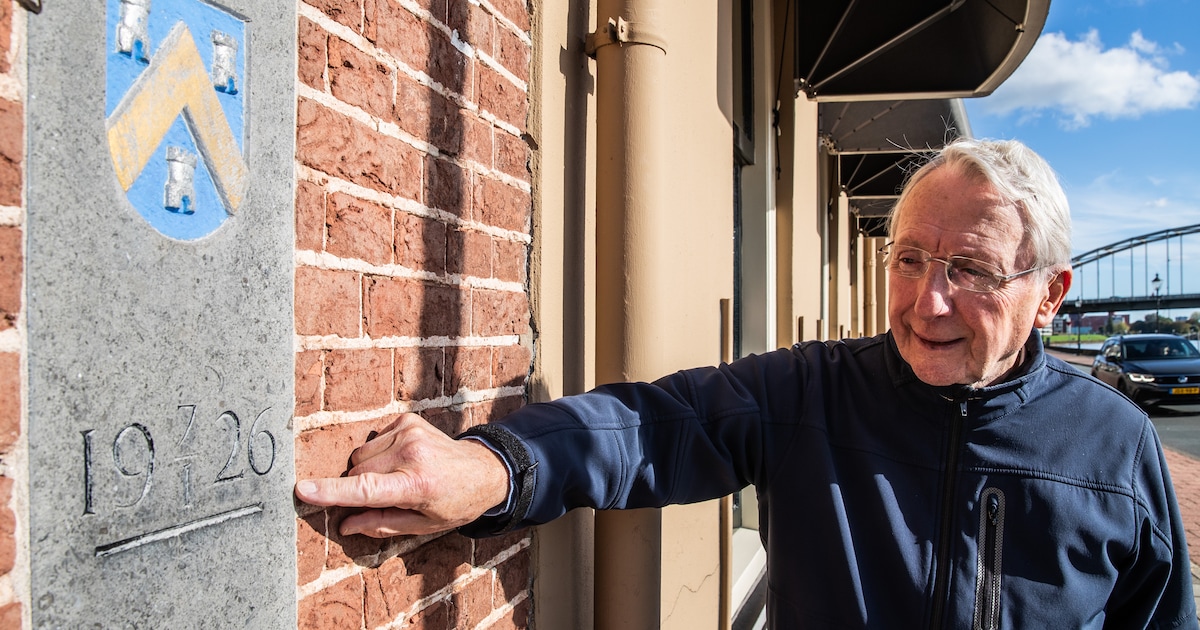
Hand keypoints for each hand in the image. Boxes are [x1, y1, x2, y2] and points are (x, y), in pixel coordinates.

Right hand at [294, 413, 510, 536]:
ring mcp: (409, 432)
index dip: (331, 491)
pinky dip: (379, 454)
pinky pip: (373, 441)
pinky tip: (403, 460)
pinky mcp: (407, 419)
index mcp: (416, 484)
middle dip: (360, 488)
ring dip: (369, 470)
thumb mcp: (422, 525)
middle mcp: (411, 453)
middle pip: (357, 473)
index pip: (365, 489)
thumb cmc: (454, 503)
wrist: (483, 469)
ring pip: (360, 456)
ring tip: (399, 477)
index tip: (302, 490)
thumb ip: (380, 524)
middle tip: (389, 496)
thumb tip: (344, 524)